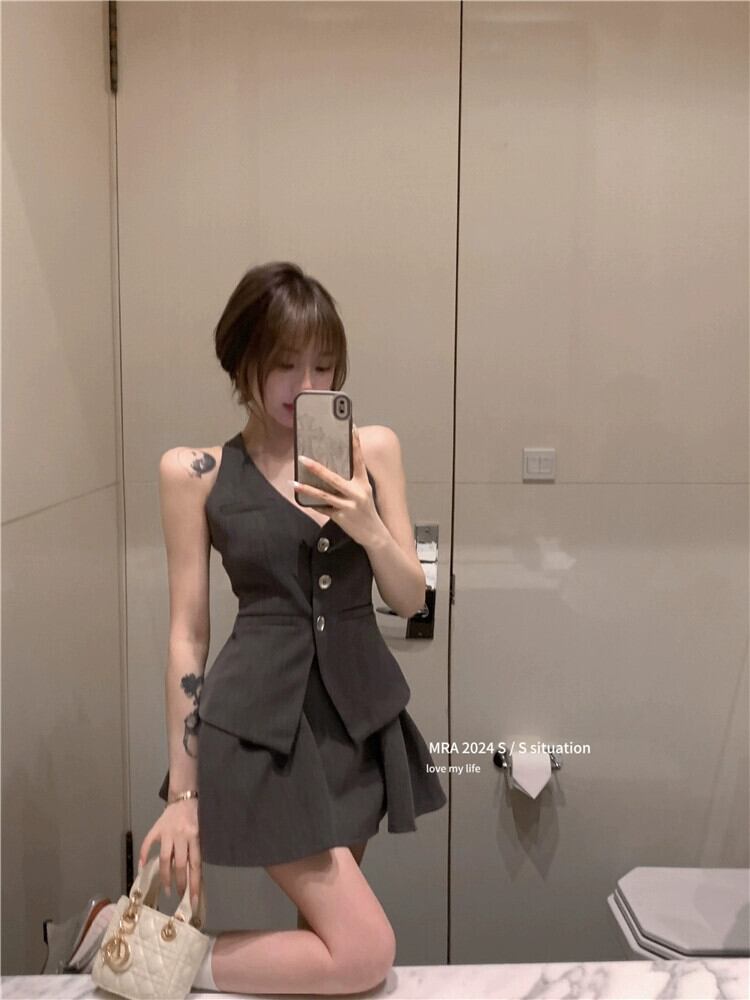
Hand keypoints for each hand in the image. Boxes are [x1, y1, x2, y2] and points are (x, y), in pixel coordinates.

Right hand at [138, 799, 201, 909]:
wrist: (184, 798)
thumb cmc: (196, 817)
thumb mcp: (201, 833)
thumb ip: (196, 851)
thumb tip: (194, 877)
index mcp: (195, 836)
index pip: (195, 865)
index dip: (194, 883)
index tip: (193, 900)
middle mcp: (181, 835)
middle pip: (180, 864)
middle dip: (180, 883)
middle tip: (179, 896)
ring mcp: (167, 832)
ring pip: (165, 858)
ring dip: (166, 876)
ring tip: (167, 890)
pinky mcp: (156, 829)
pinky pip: (147, 843)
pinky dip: (143, 856)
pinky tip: (142, 868)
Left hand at [294, 424, 383, 548]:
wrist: (374, 534)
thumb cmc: (366, 510)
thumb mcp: (364, 492)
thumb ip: (352, 481)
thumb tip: (332, 469)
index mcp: (363, 483)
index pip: (359, 459)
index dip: (355, 443)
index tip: (351, 427)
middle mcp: (356, 493)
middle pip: (334, 478)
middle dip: (317, 468)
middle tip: (303, 458)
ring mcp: (348, 506)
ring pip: (324, 494)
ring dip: (307, 488)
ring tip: (294, 482)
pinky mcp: (341, 517)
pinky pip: (323, 508)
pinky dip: (312, 503)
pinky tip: (301, 499)